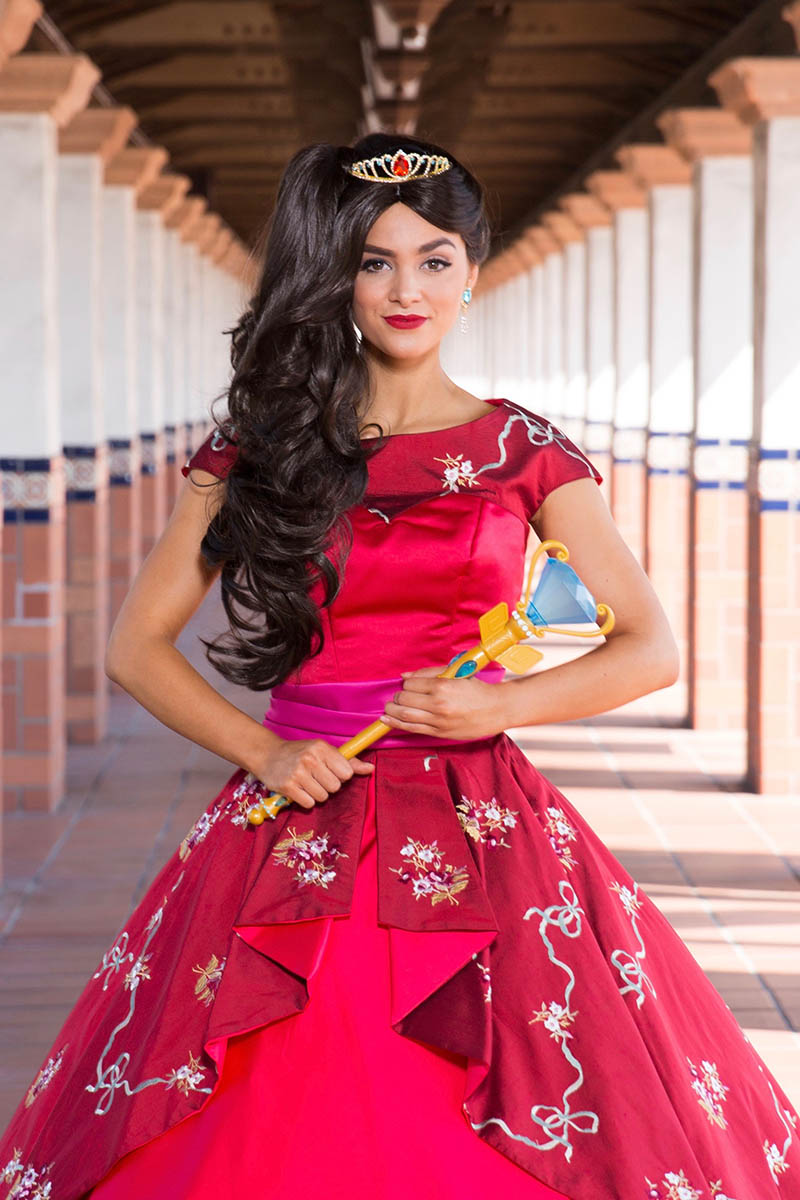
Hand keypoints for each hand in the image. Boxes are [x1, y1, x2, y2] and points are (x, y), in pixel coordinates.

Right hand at [251, 736, 373, 809]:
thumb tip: (370, 768)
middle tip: (316, 777)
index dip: (340, 775)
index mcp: (322, 748)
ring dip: (316, 794)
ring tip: (306, 782)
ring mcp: (298, 773)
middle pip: (335, 787)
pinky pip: (309, 804)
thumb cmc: (300, 753)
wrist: (268, 755)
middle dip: (328, 786)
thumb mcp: (323, 751)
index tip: (329, 771)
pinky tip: (298, 789)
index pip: (347, 773)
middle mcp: (310, 759)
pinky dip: (305, 800)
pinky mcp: (288, 787)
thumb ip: (348, 761)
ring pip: (323, 797)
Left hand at [382, 667, 508, 740]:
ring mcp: (439, 720)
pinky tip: (388, 720)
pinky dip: (397, 723)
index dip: (407, 684)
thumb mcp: (455, 675)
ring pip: (405, 715)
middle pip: (404, 699)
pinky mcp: (440, 732)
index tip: (409, 686)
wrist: (497, 709)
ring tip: (390, 707)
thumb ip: (429, 673)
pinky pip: (413, 729)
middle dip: (397, 697)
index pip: (411, 684)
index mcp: (442, 686)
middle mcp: (438, 704)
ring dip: (392, 710)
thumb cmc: (477, 690)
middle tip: (399, 696)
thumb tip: (405, 676)